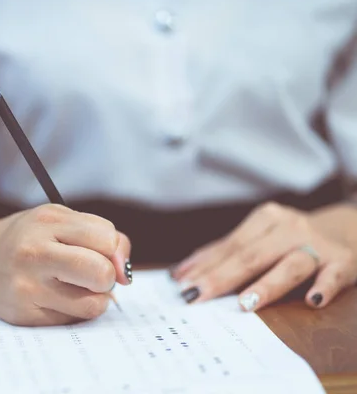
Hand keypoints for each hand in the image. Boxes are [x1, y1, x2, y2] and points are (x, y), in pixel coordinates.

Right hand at [0, 204, 131, 325]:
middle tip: (93, 274)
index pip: (107, 240)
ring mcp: (27, 287)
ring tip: (76, 286)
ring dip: (94, 297)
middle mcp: (34, 253)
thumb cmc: (29, 237)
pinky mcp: (24, 315)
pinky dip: (74, 310)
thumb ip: (99, 235)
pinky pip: (72, 320)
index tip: (106, 254)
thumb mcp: (58, 220)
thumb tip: (124, 274)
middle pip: (102, 274)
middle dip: (107, 277)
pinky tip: (56, 296)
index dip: (114, 250)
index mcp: (47, 222)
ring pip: (93, 304)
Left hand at [170, 202, 356, 310]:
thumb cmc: (292, 238)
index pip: (231, 246)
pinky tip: (312, 300)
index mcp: (266, 219)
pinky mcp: (343, 262)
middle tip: (196, 296)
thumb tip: (181, 272)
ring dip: (267, 284)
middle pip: (252, 255)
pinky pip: (332, 276)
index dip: (204, 265)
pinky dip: (323, 287)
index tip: (180, 282)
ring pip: (290, 264)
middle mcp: (290, 227)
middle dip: (221, 277)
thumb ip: (226, 252)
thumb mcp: (261, 237)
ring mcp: (317, 245)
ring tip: (245, 303)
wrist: (348, 229)